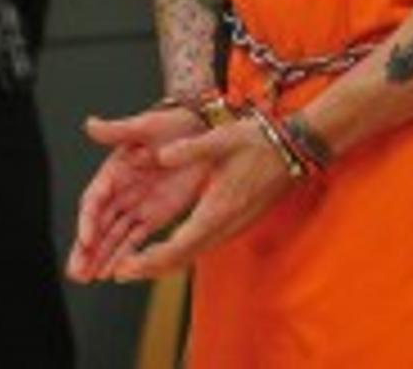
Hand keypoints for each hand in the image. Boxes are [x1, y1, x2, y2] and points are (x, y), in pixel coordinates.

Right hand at [67, 108, 206, 282]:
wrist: (203, 129)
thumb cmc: (172, 122)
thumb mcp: (147, 125)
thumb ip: (118, 130)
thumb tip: (90, 125)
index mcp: (115, 168)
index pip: (95, 199)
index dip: (88, 220)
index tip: (86, 240)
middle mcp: (121, 189)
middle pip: (98, 224)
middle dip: (86, 249)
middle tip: (76, 272)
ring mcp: (137, 204)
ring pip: (113, 236)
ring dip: (99, 257)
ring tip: (86, 278)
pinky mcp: (155, 215)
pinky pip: (135, 239)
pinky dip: (123, 255)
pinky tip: (111, 273)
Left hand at [105, 115, 296, 281]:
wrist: (294, 150)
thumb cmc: (258, 142)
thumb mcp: (221, 139)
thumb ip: (188, 149)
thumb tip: (158, 156)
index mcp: (218, 208)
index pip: (180, 245)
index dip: (151, 261)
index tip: (127, 267)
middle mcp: (225, 225)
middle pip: (184, 258)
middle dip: (151, 268)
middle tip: (119, 272)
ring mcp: (233, 227)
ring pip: (194, 254)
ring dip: (165, 263)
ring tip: (136, 265)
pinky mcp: (236, 223)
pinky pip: (204, 245)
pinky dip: (182, 252)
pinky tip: (169, 248)